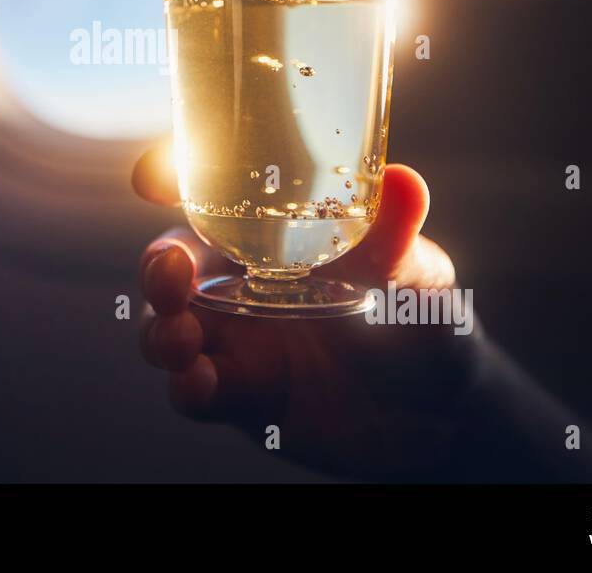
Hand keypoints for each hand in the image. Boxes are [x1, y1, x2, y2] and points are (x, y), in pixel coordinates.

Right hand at [133, 145, 481, 478]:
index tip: (150, 178)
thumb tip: (404, 182)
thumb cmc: (422, 321)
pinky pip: (197, 390)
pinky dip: (188, 387)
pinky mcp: (243, 396)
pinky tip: (200, 383)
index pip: (209, 197)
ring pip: (169, 329)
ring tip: (183, 339)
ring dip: (161, 332)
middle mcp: (243, 283)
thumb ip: (396, 237)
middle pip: (171, 265)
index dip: (170, 180)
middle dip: (156, 267)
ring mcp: (238, 340)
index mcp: (273, 236)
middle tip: (170, 272)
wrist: (441, 413)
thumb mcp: (414, 273)